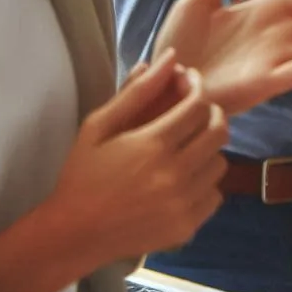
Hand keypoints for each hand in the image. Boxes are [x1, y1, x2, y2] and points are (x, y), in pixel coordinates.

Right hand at [47, 48, 228, 263]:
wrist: (71, 235)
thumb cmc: (81, 175)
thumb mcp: (99, 126)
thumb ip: (138, 90)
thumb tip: (171, 57)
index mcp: (152, 144)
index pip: (198, 105)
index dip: (197, 87)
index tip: (188, 82)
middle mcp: (174, 174)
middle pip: (218, 131)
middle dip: (212, 114)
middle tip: (196, 111)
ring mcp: (182, 203)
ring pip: (220, 163)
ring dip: (208, 149)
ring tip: (187, 146)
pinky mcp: (186, 227)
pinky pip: (214, 195)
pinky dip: (205, 183)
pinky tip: (184, 178)